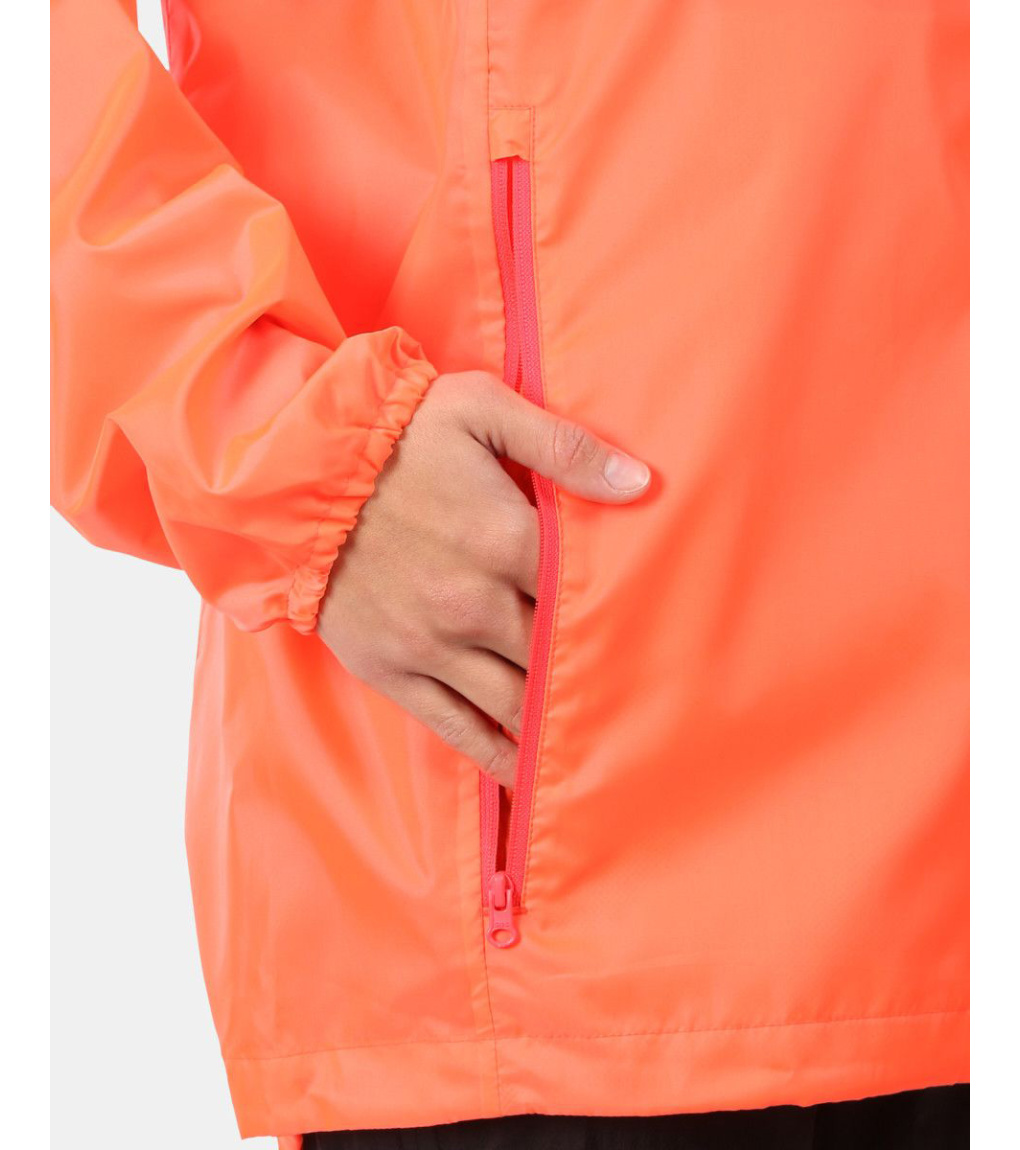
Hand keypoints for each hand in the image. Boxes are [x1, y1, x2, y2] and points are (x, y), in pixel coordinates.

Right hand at [318, 371, 650, 784]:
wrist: (295, 473)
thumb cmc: (396, 434)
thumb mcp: (481, 410)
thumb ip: (563, 446)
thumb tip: (639, 484)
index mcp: (506, 539)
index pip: (586, 593)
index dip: (623, 612)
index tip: (654, 630)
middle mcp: (475, 603)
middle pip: (557, 654)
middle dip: (597, 673)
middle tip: (642, 697)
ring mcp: (433, 645)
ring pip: (516, 702)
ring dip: (556, 724)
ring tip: (602, 746)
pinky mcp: (394, 670)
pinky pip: (457, 728)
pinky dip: (498, 755)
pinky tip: (530, 776)